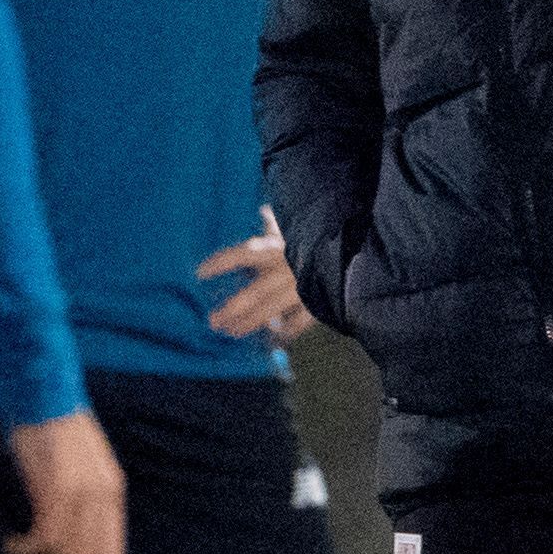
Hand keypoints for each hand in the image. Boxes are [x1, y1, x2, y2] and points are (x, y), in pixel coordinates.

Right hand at [5, 411, 124, 553]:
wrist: (41, 392)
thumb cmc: (54, 426)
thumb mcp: (82, 465)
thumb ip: (84, 497)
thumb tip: (68, 537)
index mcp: (113, 491)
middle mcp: (103, 496)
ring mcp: (82, 493)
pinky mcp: (57, 488)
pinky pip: (45, 537)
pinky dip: (26, 548)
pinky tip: (11, 544)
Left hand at [198, 206, 316, 345]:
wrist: (353, 247)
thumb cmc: (319, 234)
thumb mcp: (296, 227)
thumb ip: (276, 225)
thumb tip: (263, 211)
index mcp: (278, 246)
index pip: (244, 253)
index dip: (221, 262)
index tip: (199, 273)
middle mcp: (287, 266)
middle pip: (254, 291)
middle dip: (233, 308)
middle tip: (213, 322)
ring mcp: (302, 286)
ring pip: (272, 309)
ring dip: (251, 323)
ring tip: (232, 332)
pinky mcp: (318, 300)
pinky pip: (299, 322)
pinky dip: (286, 332)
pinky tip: (273, 342)